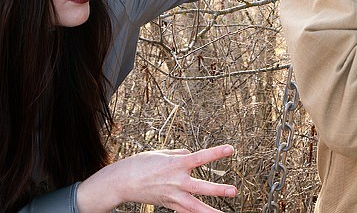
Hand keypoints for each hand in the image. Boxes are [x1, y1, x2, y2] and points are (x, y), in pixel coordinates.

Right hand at [76, 144, 236, 212]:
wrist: (122, 182)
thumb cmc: (140, 164)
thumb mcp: (161, 153)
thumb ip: (180, 153)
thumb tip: (191, 154)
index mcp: (176, 164)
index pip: (201, 157)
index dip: (216, 153)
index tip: (231, 149)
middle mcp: (177, 181)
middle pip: (201, 187)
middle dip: (218, 190)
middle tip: (234, 191)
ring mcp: (173, 195)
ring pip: (195, 207)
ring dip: (210, 211)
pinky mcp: (169, 204)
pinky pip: (185, 211)